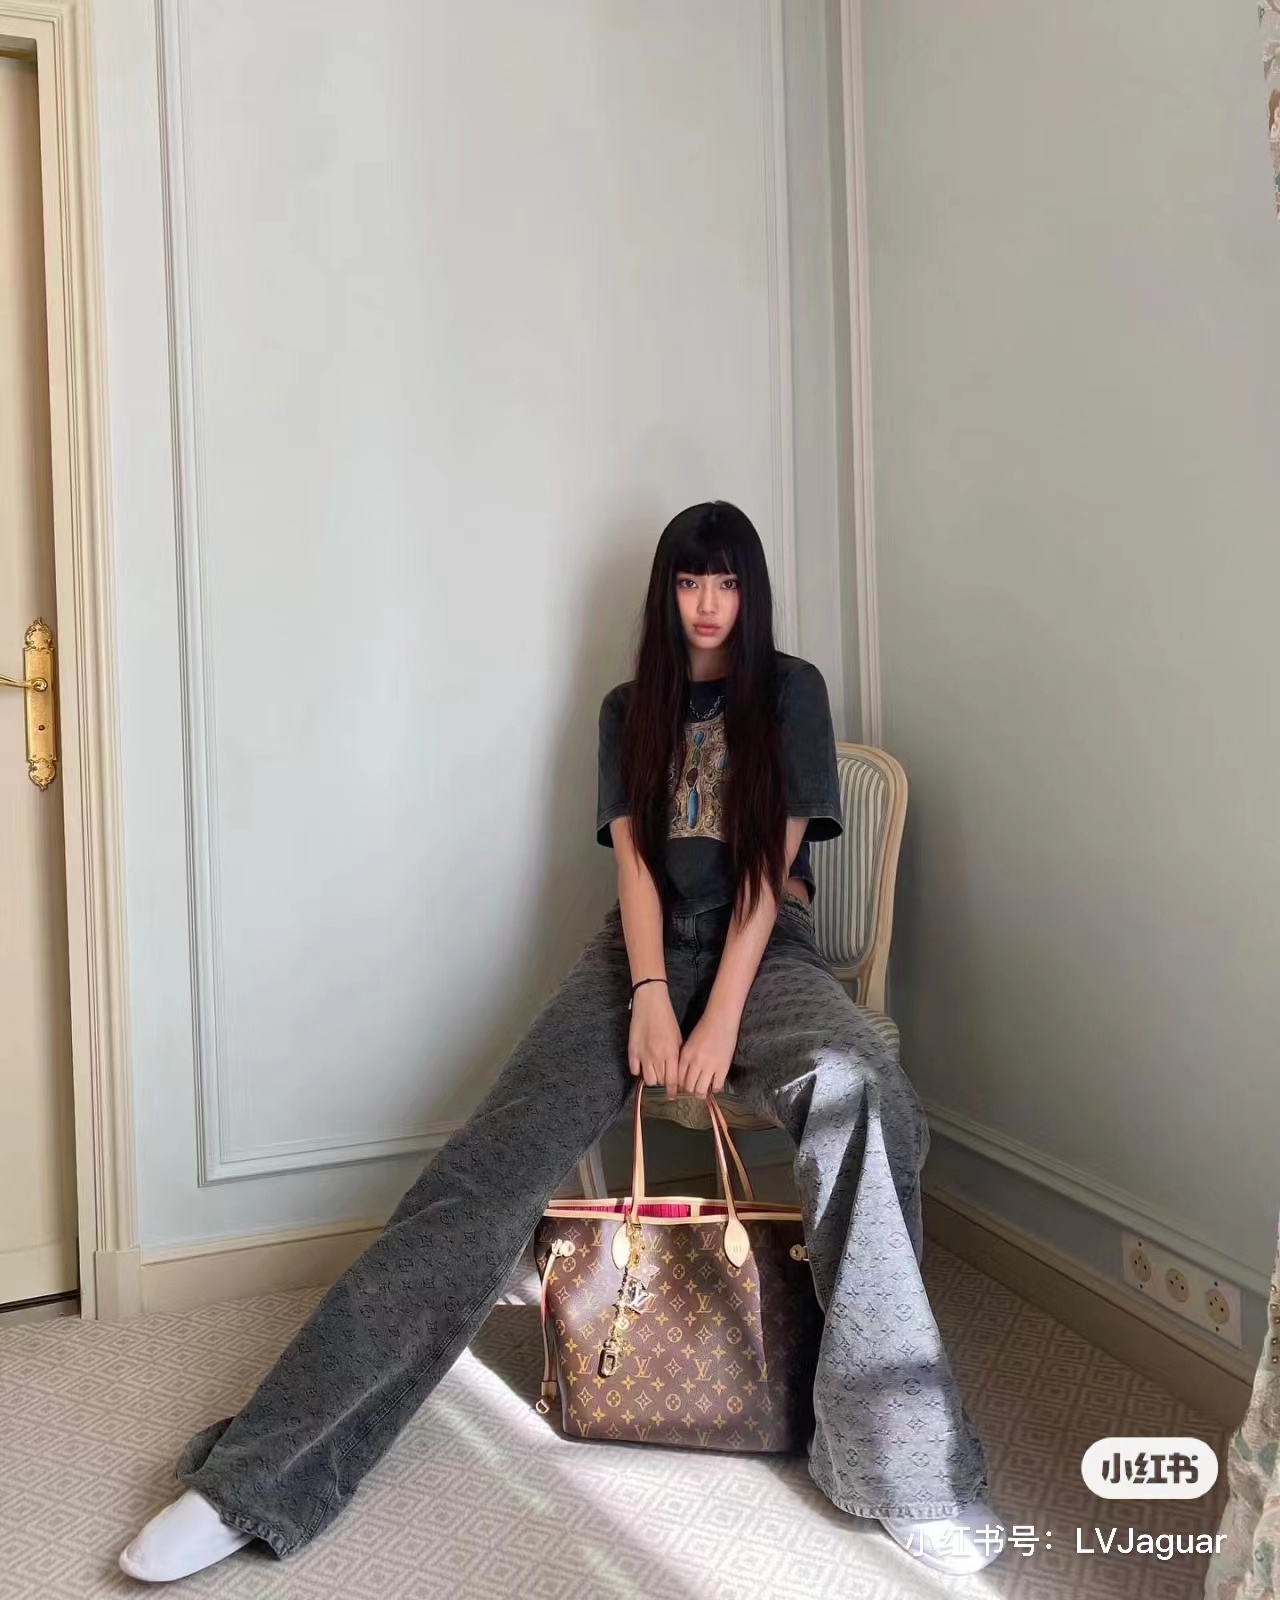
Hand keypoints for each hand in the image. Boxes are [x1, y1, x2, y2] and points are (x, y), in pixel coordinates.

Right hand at [628, 984, 683, 1098]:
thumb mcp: (678, 1037)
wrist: (650, 1003)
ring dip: (652, 1078)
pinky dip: (639, 1071)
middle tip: (665, 1077)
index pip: (672, 1081)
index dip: (672, 1091)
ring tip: (654, 1071)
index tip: (672, 1095)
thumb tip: (678, 1072)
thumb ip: (678, 1056)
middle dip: (664, 1082)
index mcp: (671, 1054)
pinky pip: (634, 1070)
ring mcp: (643, 1055)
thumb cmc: (667, 1019)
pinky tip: (643, 1065)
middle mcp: (657, 1057)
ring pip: (648, 1079)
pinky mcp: (632, 1051)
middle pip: (660, 1081)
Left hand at [677, 1004, 740, 1099]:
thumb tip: (684, 1075)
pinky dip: (714, 1089)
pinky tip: (714, 1086)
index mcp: (685, 1056)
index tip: (683, 1087)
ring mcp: (709, 1066)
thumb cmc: (704, 1028)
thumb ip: (686, 1059)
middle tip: (693, 1091)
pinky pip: (717, 1086)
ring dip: (701, 1093)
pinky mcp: (723, 1068)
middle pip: (688, 1086)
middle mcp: (695, 1063)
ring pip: (701, 1090)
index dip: (680, 1086)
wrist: (721, 1019)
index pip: (678, 1079)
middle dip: (690, 1091)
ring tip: (703, 1092)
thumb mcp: (689, 1043)